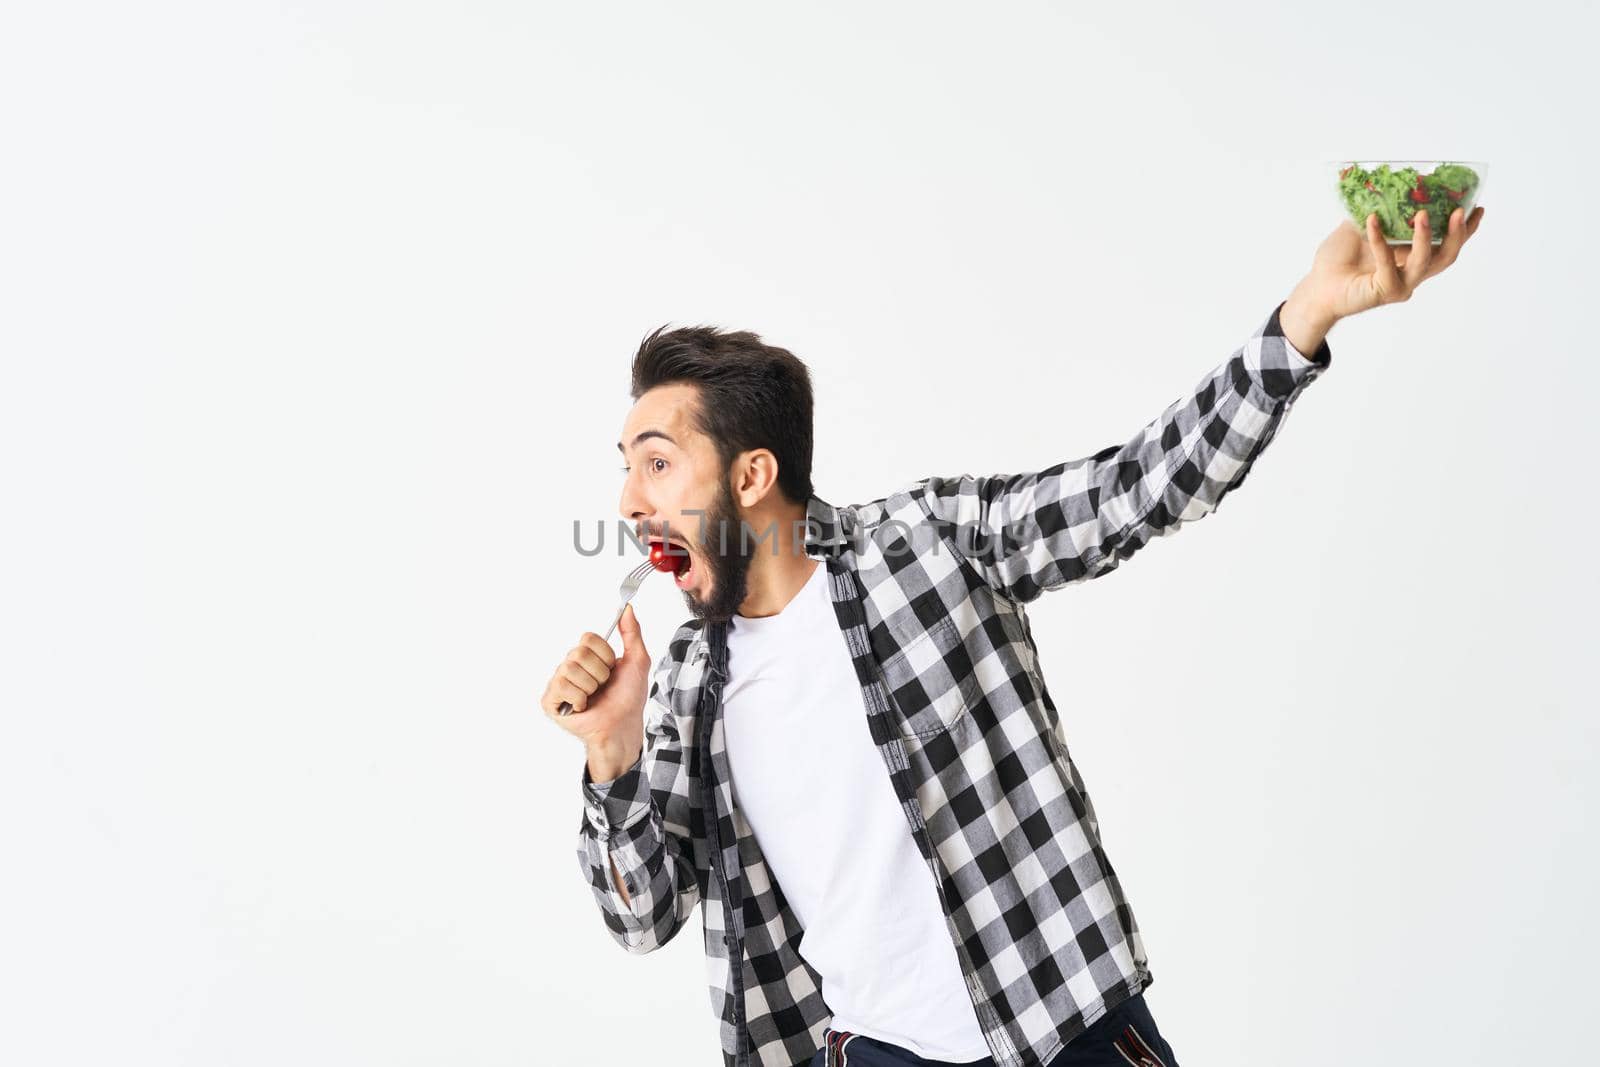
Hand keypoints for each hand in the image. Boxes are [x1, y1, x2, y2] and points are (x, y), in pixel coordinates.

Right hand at [541, 603, 649, 763]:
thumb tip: (628, 608)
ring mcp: (558, 683)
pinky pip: (561, 687)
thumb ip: (632, 633)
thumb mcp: (637, 661)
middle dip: (599, 673)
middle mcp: (570, 666)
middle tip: (603, 686)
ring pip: (570, 669)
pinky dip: (578, 699)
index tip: (613, 669)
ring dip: (590, 687)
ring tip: (593, 697)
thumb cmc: (628, 697)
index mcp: (587, 656)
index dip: (605, 655)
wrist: (623, 725)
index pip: (587, 638)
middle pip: (578, 653)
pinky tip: (582, 707)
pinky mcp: (550, 701)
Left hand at [1281, 205, 1485, 351]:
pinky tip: (1372, 222)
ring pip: (1426, 263)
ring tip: (1423, 214)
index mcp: (1412, 257)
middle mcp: (1412, 272)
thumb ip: (1377, 209)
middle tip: (1460, 211)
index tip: (1477, 206)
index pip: (1446, 244)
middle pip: (1447, 256)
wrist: (1317, 287)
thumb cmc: (1337, 260)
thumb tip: (1386, 182)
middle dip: (1458, 234)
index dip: (1465, 229)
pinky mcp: (1385, 292)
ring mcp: (1401, 284)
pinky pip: (1387, 264)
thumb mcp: (1359, 226)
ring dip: (1426, 238)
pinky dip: (1380, 241)